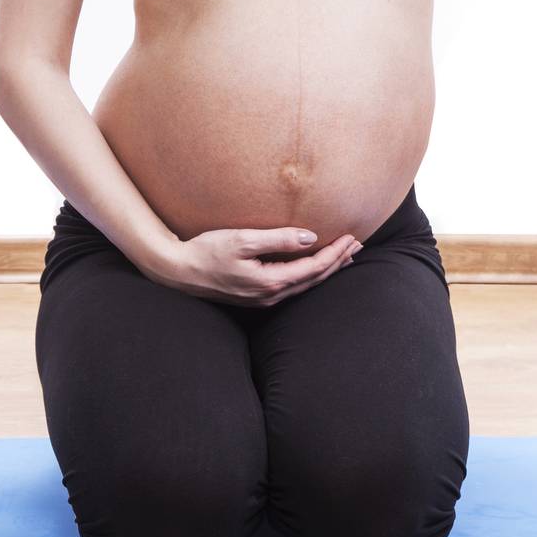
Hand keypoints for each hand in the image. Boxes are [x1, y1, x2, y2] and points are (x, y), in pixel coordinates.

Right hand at [146, 226, 363, 307]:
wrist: (179, 271)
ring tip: (344, 255)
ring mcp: (263, 299)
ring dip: (327, 269)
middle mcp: (271, 295)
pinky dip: (310, 274)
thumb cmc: (207, 251)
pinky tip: (314, 266)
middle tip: (357, 244)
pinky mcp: (256, 295)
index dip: (336, 253)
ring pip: (305, 285)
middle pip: (314, 280)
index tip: (351, 237)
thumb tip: (310, 237)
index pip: (314, 268)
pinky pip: (293, 286)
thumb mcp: (242, 239)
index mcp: (270, 282)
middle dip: (338, 261)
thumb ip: (278, 238)